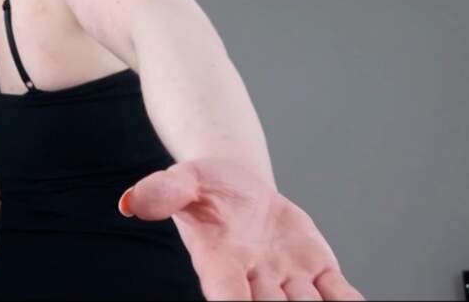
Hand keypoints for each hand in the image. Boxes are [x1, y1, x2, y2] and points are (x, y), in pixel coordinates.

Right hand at [117, 158, 364, 300]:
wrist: (240, 186)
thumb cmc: (206, 187)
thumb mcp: (184, 180)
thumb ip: (162, 192)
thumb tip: (129, 202)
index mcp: (219, 266)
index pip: (229, 297)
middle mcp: (255, 282)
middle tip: (286, 299)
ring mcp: (289, 280)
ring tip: (313, 301)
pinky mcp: (318, 271)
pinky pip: (339, 295)